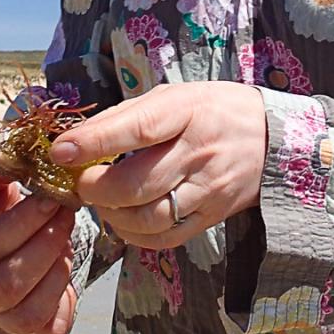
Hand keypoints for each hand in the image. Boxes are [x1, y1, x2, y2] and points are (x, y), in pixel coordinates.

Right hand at [0, 155, 78, 333]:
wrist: (5, 237)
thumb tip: (13, 154)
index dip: (22, 222)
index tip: (51, 197)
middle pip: (7, 283)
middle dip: (45, 243)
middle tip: (67, 212)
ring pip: (28, 310)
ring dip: (56, 268)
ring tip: (65, 237)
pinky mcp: (26, 331)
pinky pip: (48, 327)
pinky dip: (64, 297)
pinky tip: (63, 264)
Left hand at [48, 81, 267, 248]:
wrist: (272, 139)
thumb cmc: (211, 110)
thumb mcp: (174, 96)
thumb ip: (126, 116)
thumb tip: (77, 140)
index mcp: (187, 110)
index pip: (138, 128)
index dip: (95, 142)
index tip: (61, 151)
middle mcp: (200, 151)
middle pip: (138, 183)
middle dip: (96, 189)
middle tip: (81, 183)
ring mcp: (209, 188)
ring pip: (149, 217)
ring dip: (112, 215)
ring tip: (101, 201)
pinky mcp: (214, 216)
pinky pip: (166, 237)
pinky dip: (135, 235)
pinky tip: (124, 220)